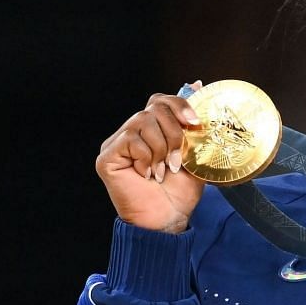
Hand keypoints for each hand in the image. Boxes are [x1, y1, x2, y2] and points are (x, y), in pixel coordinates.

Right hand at [96, 83, 207, 232]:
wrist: (168, 219)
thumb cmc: (179, 192)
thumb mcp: (194, 156)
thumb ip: (194, 128)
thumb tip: (198, 85)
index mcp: (152, 130)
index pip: (160, 101)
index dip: (179, 104)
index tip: (195, 121)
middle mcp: (132, 132)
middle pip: (154, 109)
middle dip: (175, 133)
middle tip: (178, 160)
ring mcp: (117, 143)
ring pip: (143, 123)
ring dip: (162, 150)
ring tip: (163, 171)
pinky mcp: (107, 155)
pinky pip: (131, 141)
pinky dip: (147, 158)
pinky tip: (147, 175)